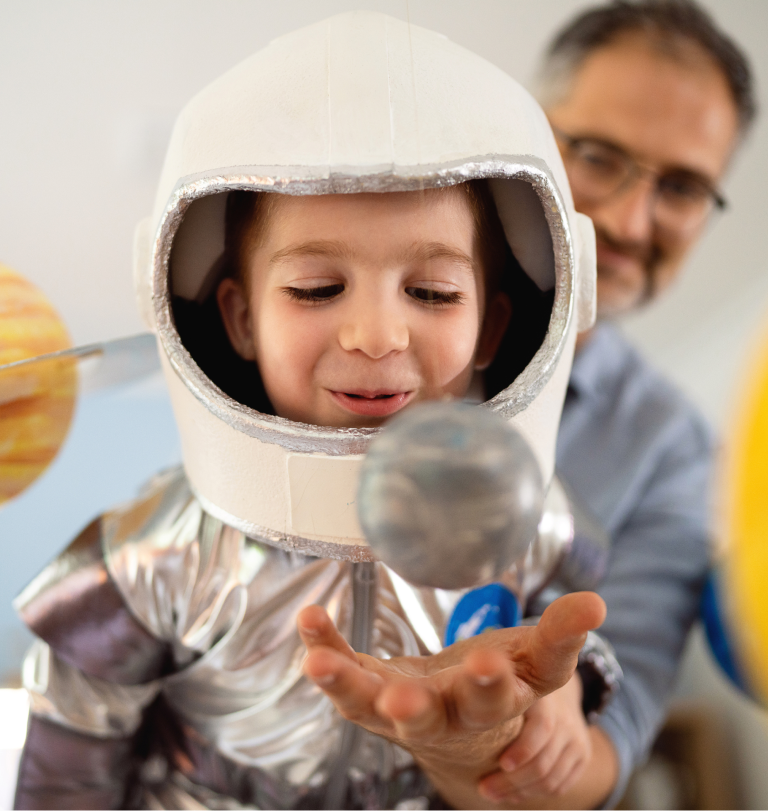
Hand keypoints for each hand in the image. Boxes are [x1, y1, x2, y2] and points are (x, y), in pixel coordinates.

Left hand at [298, 591, 604, 784]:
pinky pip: (344, 675)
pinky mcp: (370, 695)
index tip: (490, 664)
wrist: (468, 731)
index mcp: (493, 706)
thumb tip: (596, 603)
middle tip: (401, 701)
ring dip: (345, 684)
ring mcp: (401, 710)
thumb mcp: (538, 662)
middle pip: (430, 718)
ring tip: (319, 663)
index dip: (493, 684)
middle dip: (417, 709)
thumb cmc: (506, 687)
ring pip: (370, 707)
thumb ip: (562, 634)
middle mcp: (444, 715)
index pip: (497, 698)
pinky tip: (309, 621)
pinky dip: (325, 649)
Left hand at [477, 674, 590, 803]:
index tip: (501, 763)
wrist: (557, 692)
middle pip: (543, 762)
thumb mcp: (509, 688)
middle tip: (483, 788)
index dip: (523, 750)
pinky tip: (513, 795)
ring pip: (550, 780)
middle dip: (511, 781)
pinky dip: (534, 793)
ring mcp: (577, 740)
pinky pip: (560, 786)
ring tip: (493, 794)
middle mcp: (565, 719)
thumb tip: (460, 710)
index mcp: (545, 699)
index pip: (542, 728)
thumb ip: (492, 701)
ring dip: (519, 792)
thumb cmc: (519, 691)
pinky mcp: (582, 756)